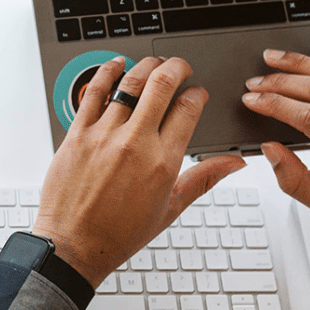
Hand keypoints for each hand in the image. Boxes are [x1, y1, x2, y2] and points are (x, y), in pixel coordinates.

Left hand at [32, 57, 245, 285]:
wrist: (74, 245)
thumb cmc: (119, 232)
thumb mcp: (171, 207)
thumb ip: (204, 178)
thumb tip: (235, 163)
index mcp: (163, 161)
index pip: (189, 108)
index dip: (198, 93)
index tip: (197, 93)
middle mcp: (134, 143)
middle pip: (162, 84)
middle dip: (177, 67)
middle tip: (180, 66)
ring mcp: (103, 136)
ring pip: (129, 82)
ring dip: (145, 65)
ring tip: (152, 64)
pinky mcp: (76, 134)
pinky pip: (93, 92)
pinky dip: (107, 72)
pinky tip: (115, 65)